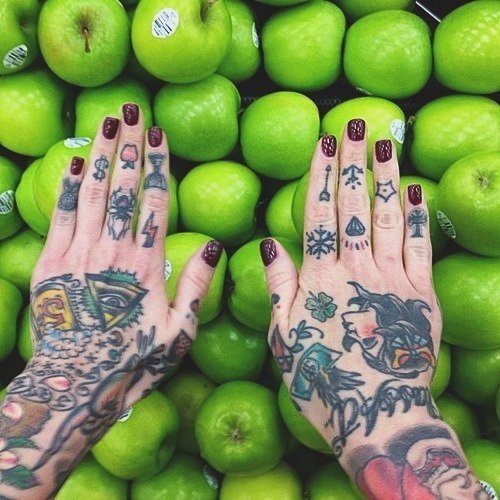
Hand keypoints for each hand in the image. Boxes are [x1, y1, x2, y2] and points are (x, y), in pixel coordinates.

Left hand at [0, 104, 220, 497]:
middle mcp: (112, 253)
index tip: (156, 133)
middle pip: (120, 188)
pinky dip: (65, 188)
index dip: (155, 165)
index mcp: (146, 267)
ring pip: (90, 194)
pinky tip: (70, 162)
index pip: (152, 203)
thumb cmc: (133, 361)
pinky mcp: (50, 265)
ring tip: (105, 123)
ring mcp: (78, 256)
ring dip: (98, 155)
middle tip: (130, 109)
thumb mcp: (178, 332)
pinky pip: (59, 217)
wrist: (76, 386)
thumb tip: (214, 248)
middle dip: (126, 145)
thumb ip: (195, 287)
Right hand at [262, 120, 486, 498]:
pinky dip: (419, 217)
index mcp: (321, 279)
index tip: (324, 142)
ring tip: (385, 141)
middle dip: (354, 160)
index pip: (320, 214)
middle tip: (355, 122)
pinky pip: (420, 247)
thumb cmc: (322, 378)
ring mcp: (394, 280)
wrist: (377, 414)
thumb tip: (270, 244)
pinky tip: (417, 190)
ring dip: (387, 176)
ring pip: (389, 217)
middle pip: (355, 205)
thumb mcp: (284, 336)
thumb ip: (279, 287)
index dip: (322, 175)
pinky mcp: (422, 294)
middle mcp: (358, 270)